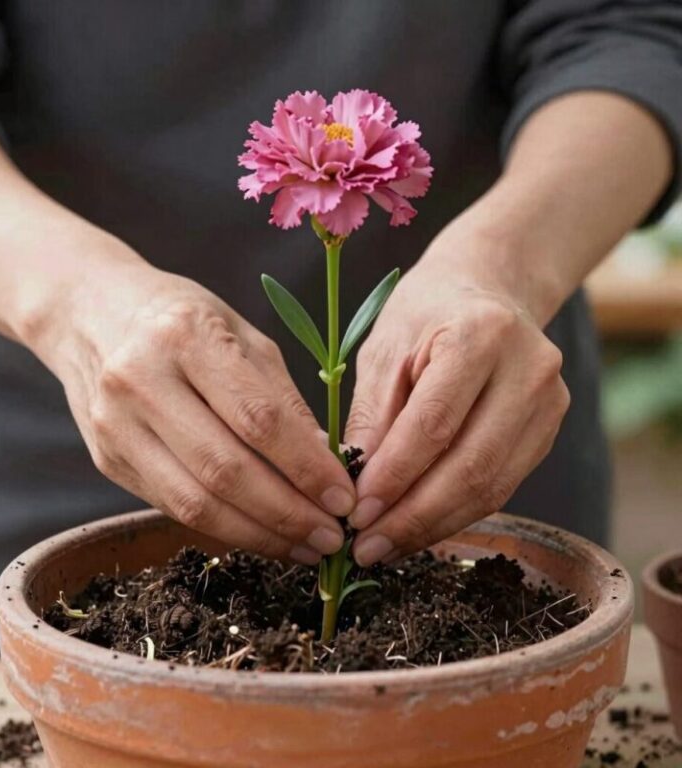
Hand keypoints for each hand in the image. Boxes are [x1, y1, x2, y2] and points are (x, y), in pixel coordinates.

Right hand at [36, 249, 354, 562]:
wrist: (90, 313)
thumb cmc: (182, 318)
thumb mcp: (242, 335)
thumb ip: (283, 399)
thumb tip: (327, 467)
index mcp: (186, 336)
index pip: (258, 418)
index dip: (306, 467)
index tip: (344, 498)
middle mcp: (142, 381)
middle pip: (224, 471)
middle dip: (288, 514)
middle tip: (332, 537)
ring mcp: (115, 425)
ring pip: (194, 503)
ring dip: (258, 535)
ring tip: (304, 547)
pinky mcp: (106, 459)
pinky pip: (172, 507)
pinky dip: (224, 528)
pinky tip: (261, 533)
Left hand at [344, 231, 569, 565]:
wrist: (487, 290)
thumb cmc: (425, 314)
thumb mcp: (385, 349)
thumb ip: (372, 415)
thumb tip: (356, 488)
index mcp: (480, 335)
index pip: (434, 424)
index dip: (394, 477)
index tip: (355, 515)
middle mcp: (528, 370)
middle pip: (470, 466)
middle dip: (412, 517)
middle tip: (365, 549)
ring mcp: (549, 402)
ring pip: (490, 487)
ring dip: (432, 525)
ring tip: (385, 547)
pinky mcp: (549, 429)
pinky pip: (500, 485)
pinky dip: (455, 513)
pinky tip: (417, 527)